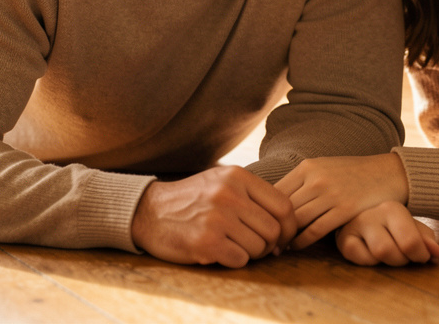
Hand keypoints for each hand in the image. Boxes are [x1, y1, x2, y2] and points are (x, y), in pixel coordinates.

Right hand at [130, 165, 297, 267]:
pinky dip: (235, 261)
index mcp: (238, 176)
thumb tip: (288, 222)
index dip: (290, 227)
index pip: (284, 206)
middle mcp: (229, 194)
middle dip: (269, 244)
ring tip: (234, 246)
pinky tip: (221, 252)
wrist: (149, 211)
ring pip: (258, 247)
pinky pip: (240, 260)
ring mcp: (217, 218)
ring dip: (251, 253)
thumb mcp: (222, 181)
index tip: (283, 238)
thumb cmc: (192, 200)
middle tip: (256, 247)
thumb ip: (253, 194)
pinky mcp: (206, 242)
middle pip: (274, 230)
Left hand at [277, 153, 407, 248]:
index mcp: (307, 166)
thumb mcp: (324, 167)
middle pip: (283, 207)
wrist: (387, 173)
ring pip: (297, 220)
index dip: (264, 210)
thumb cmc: (352, 173)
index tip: (259, 223)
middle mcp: (316, 178)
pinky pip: (315, 230)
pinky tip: (296, 247)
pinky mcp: (345, 209)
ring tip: (278, 246)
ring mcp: (331, 194)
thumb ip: (301, 180)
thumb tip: (272, 199)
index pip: (275, 191)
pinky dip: (302, 241)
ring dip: (285, 236)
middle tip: (264, 240)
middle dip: (272, 225)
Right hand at [335, 202, 438, 265]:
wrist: (360, 214)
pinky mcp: (343, 240)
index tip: (421, 257)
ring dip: (388, 262)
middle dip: (403, 260)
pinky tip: (372, 254)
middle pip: (393, 251)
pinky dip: (370, 262)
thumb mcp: (411, 227)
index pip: (411, 241)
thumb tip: (437, 254)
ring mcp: (355, 226)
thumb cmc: (391, 224)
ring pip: (378, 254)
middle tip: (404, 256)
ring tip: (389, 255)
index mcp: (392, 208)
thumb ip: (427, 240)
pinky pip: (361, 259)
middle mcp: (371, 214)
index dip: (420, 256)